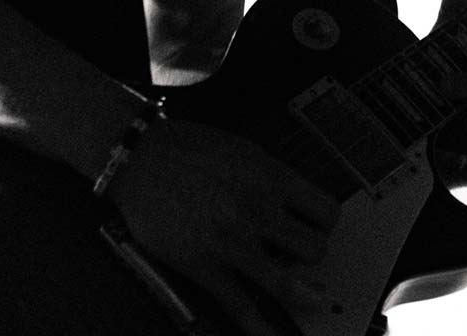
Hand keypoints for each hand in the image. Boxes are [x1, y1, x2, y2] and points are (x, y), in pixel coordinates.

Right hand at [108, 116, 339, 335]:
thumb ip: (272, 178)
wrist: (140, 158)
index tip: (319, 229)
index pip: (326, 211)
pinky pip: (240, 305)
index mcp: (271, 179)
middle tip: (300, 255)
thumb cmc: (186, 148)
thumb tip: (293, 201)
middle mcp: (258, 210)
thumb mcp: (244, 150)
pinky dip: (259, 328)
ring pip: (287, 282)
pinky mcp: (204, 265)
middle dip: (310, 255)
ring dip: (299, 292)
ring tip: (303, 295)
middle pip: (314, 249)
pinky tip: (268, 334)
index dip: (326, 225)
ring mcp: (232, 242)